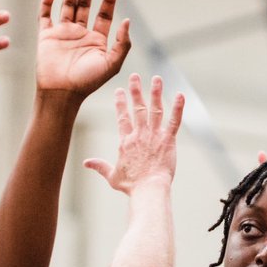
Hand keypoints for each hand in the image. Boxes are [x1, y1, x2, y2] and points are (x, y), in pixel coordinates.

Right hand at [36, 0, 130, 98]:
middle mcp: (80, 34)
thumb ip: (122, 44)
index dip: (108, 0)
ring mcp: (63, 33)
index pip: (104, 15)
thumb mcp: (111, 64)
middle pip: (85, 4)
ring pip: (68, 4)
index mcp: (97, 41)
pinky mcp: (46, 35)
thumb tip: (127, 21)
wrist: (62, 93)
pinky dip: (47, 2)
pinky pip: (45, 14)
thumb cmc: (87, 82)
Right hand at [83, 74, 183, 193]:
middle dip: (136, 91)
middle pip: (137, 108)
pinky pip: (174, 121)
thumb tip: (86, 163)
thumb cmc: (131, 186)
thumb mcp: (112, 176)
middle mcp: (139, 134)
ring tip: (157, 78)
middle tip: (135, 76)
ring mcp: (154, 136)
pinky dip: (178, 108)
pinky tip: (181, 95)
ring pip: (155, 109)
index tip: (119, 91)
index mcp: (126, 141)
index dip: (121, 103)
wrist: (148, 189)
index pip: (122, 117)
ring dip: (155, 93)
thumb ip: (100, 166)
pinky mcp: (167, 140)